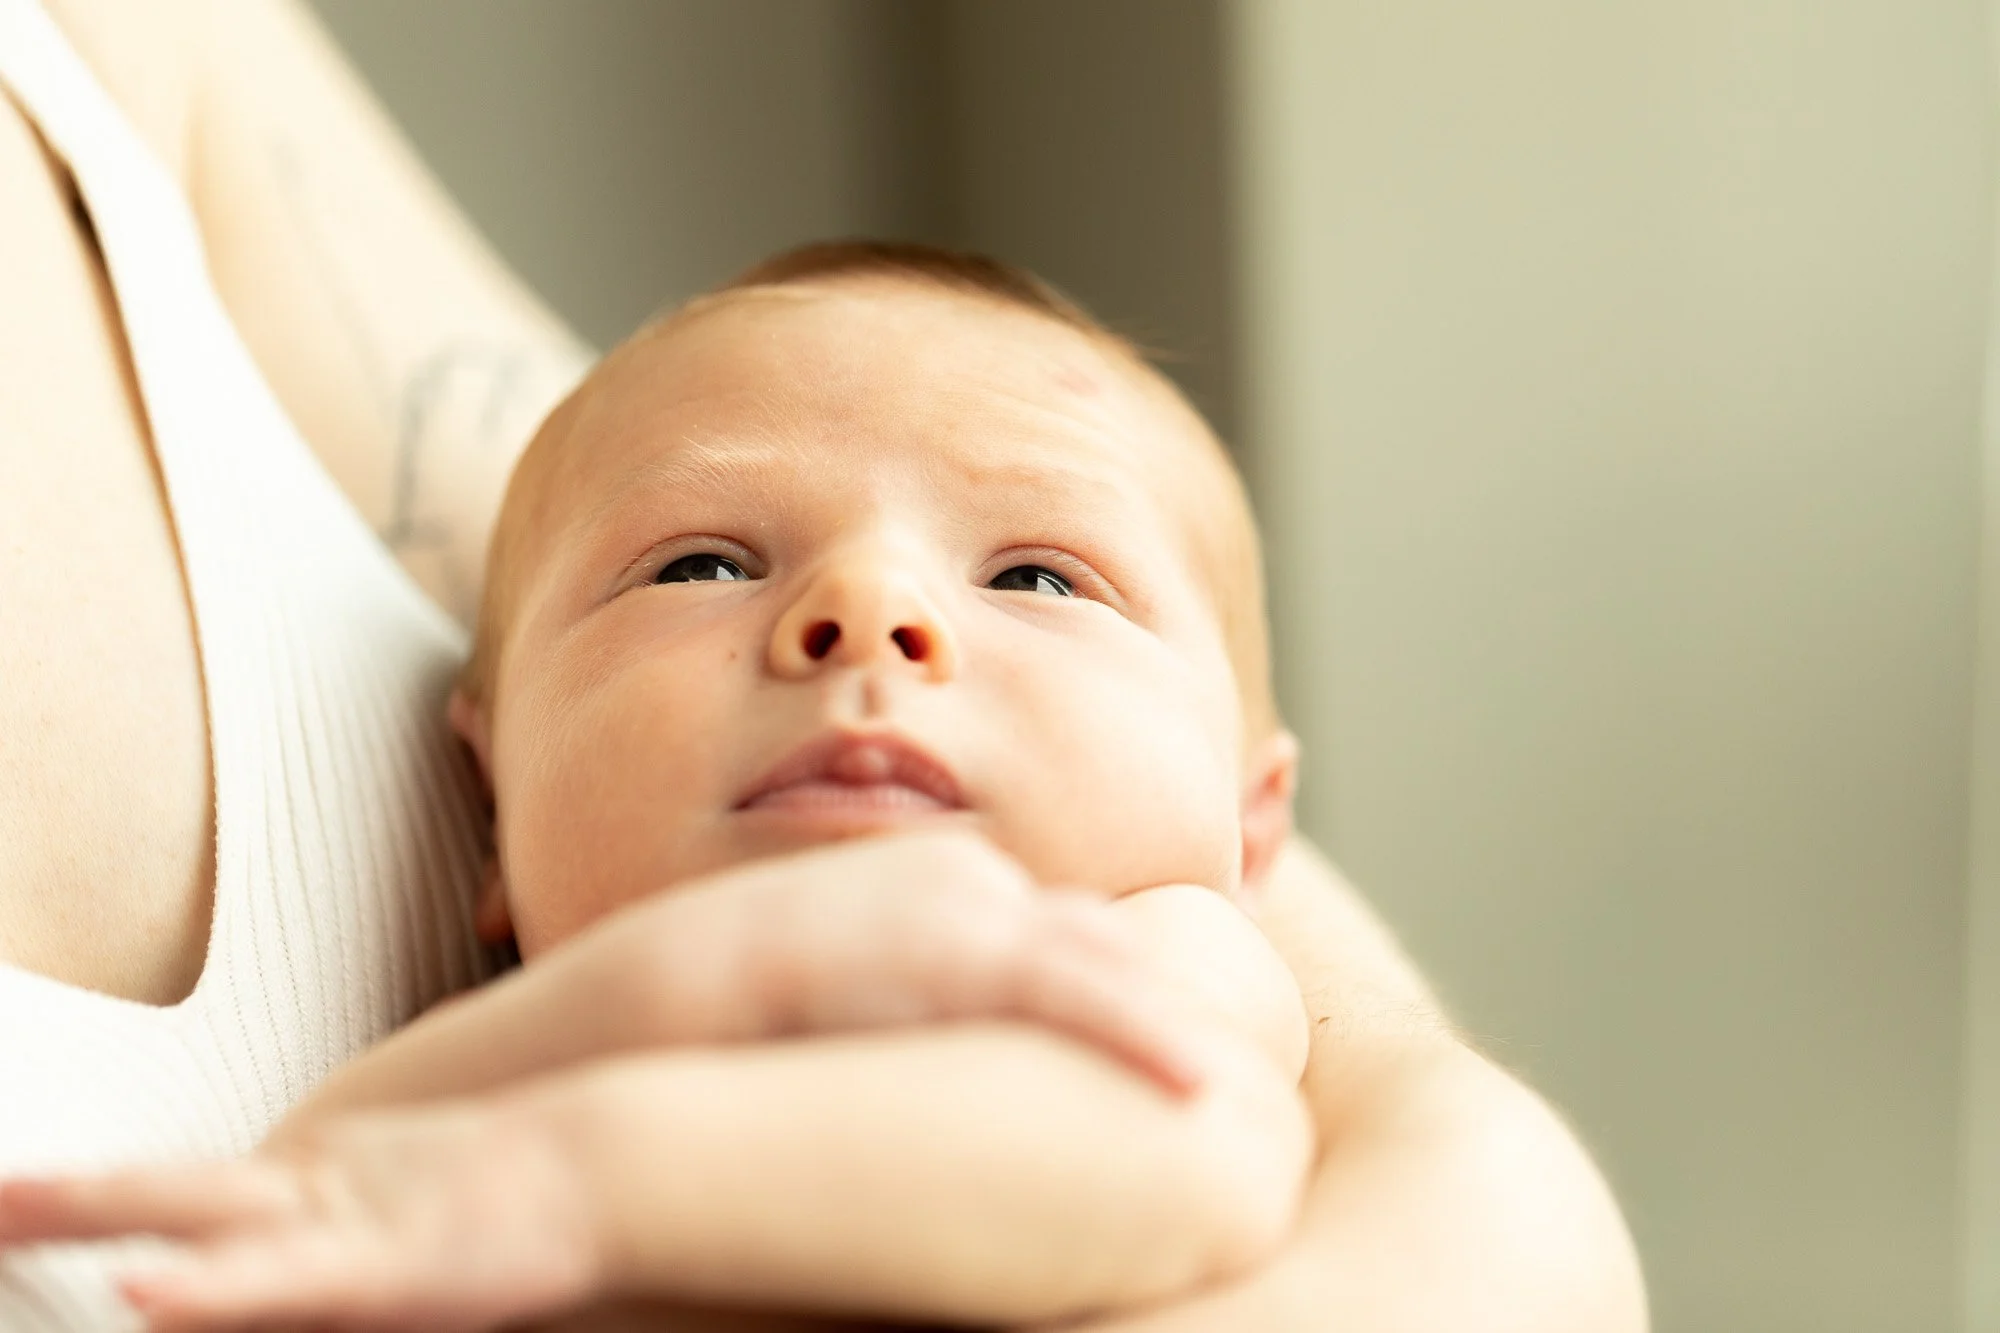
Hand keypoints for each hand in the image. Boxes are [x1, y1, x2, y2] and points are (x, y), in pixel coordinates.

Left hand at [0, 1101, 594, 1331]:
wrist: (607, 1160)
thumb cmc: (522, 1193)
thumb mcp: (413, 1207)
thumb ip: (346, 1225)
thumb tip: (300, 1238)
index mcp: (316, 1175)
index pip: (186, 1191)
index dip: (93, 1197)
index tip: (18, 1201)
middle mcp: (312, 1182)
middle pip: (163, 1186)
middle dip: (61, 1196)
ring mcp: (341, 1219)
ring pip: (201, 1220)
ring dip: (98, 1214)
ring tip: (10, 1208)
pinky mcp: (378, 1265)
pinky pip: (281, 1280)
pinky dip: (213, 1287)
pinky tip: (151, 1291)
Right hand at [521, 830, 1215, 1097]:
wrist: (611, 1018)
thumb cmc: (706, 1034)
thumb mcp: (818, 1022)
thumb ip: (899, 1024)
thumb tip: (949, 1082)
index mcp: (924, 891)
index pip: (1055, 934)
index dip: (1125, 990)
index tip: (1188, 1053)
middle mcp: (947, 879)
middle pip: (1091, 934)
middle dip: (1171, 989)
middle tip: (1240, 1067)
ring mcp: (938, 904)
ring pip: (1089, 951)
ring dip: (1165, 1014)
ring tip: (1235, 1082)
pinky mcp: (924, 948)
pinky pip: (1053, 987)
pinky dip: (1132, 1027)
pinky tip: (1194, 1080)